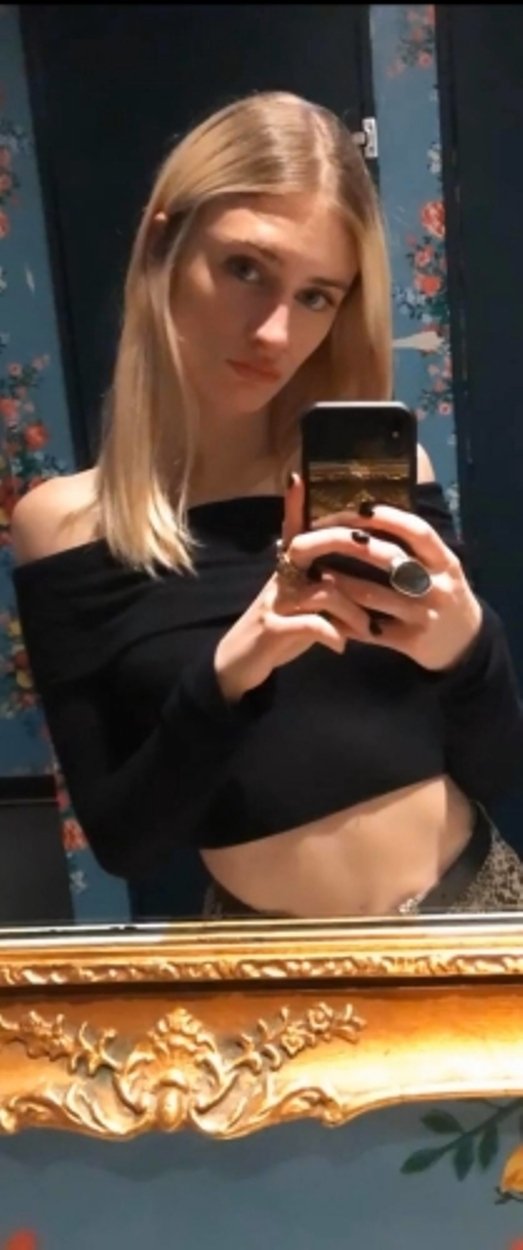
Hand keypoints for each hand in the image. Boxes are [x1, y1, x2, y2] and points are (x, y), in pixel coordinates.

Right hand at [214, 476, 373, 701]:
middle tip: (392, 565)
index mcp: (289, 568)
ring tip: (369, 630)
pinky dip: (332, 635)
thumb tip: (357, 565)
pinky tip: (341, 646)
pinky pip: (310, 624)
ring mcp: (275, 602)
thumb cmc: (281, 628)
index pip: (296, 529)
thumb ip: (325, 581)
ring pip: (324, 590)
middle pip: (311, 546)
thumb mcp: (301, 600)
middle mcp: (281, 577)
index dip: (295, 504)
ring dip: (354, 612)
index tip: (300, 477)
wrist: (240, 663)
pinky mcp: (273, 629)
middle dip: (355, 548)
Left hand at [298, 496, 482, 671]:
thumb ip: (412, 547)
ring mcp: (423, 615)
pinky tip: (325, 612)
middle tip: (318, 539)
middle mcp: (437, 586)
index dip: (387, 516)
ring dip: (339, 583)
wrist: (466, 644)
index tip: (356, 508)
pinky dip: (346, 621)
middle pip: (390, 557)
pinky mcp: (410, 641)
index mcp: (445, 561)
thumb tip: (367, 513)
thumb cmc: (442, 595)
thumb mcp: (440, 567)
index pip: (417, 531)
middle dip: (349, 544)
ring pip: (373, 595)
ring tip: (312, 574)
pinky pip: (370, 630)